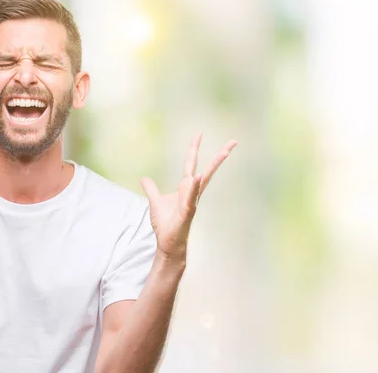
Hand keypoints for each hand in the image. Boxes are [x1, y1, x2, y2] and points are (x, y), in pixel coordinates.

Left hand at [141, 133, 236, 261]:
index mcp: (185, 187)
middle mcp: (192, 192)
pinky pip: (191, 197)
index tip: (199, 134)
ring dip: (214, 166)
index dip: (194, 149)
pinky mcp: (188, 212)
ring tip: (224, 152)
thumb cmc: (165, 224)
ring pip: (204, 181)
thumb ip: (151, 189)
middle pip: (207, 169)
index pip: (190, 164)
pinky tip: (196, 177)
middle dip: (219, 156)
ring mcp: (192, 201)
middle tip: (232, 141)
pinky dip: (193, 187)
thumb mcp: (154, 202)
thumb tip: (144, 178)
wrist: (167, 243)